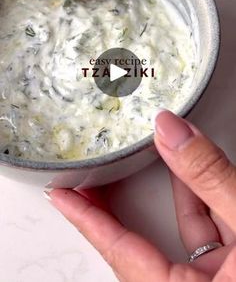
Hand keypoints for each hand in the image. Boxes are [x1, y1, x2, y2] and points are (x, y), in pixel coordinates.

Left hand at [46, 111, 235, 280]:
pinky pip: (206, 234)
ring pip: (180, 235)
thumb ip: (210, 176)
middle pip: (140, 247)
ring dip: (169, 192)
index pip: (120, 252)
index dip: (86, 219)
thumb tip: (171, 130)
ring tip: (146, 158)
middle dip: (113, 210)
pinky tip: (188, 169)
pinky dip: (198, 200)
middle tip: (88, 179)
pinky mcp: (231, 272)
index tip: (60, 195)